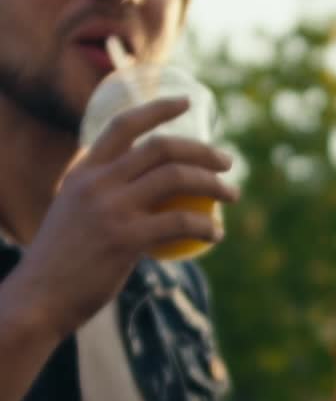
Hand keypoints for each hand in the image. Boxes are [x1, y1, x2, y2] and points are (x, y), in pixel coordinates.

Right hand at [13, 96, 238, 339]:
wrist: (39, 298)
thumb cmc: (61, 262)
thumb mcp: (75, 214)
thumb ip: (105, 197)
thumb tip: (150, 196)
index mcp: (84, 171)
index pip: (125, 124)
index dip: (159, 108)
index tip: (187, 102)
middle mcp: (97, 182)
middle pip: (162, 147)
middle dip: (203, 150)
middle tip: (227, 162)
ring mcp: (111, 208)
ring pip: (177, 177)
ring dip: (213, 184)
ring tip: (232, 195)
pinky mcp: (125, 239)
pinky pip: (180, 222)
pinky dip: (205, 226)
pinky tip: (216, 235)